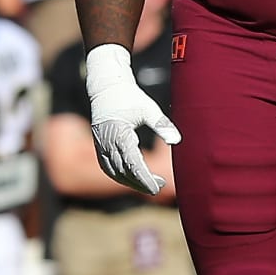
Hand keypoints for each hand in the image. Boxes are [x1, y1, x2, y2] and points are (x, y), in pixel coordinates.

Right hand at [84, 45, 181, 194]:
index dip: (145, 178)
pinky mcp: (99, 146)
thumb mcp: (149, 108)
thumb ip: (162, 125)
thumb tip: (176, 140)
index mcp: (118, 133)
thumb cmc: (130, 96)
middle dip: (141, 182)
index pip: (132, 163)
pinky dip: (120, 176)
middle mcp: (106, 143)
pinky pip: (108, 167)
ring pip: (114, 172)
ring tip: (152, 185)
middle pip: (124, 171)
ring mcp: (100, 145)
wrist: (107, 87)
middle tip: (160, 186)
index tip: (158, 187)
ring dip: (131, 182)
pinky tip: (135, 179)